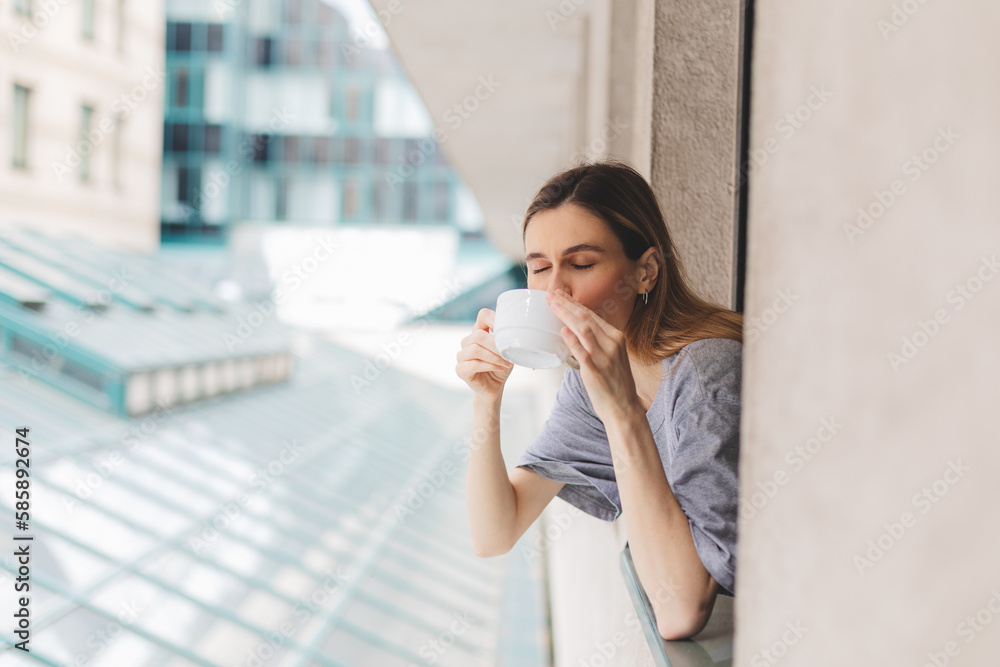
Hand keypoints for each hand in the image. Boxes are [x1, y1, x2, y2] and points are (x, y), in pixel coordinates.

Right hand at [456, 308, 515, 397]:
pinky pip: (473, 364)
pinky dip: (490, 366)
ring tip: (505, 363)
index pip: (483, 316)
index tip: (506, 330)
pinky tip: (500, 368)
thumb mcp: (507, 351)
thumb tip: (516, 333)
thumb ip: (507, 340)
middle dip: (495, 345)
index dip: (494, 319)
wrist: (494, 387)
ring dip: (494, 357)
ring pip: (475, 349)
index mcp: (479, 332)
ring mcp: (462, 355)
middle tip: (507, 354)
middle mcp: (468, 341)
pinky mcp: (460, 369)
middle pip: (478, 335)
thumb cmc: (501, 366)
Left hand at [546, 289, 642, 423]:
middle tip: (551, 295)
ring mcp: (604, 356)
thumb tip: (574, 332)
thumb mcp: (612, 356)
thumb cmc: (615, 383)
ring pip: (583, 329)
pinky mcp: (595, 370)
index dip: (574, 303)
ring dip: (566, 315)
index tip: (560, 295)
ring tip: (552, 305)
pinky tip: (562, 331)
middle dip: (567, 304)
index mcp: (616, 337)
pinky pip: (582, 352)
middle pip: (586, 317)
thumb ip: (597, 342)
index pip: (592, 315)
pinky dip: (572, 340)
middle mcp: (612, 343)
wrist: (624, 407)